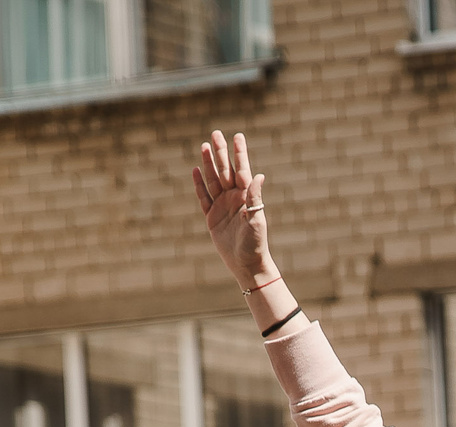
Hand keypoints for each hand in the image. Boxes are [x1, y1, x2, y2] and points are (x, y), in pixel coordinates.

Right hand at [192, 129, 279, 288]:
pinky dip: (199, 184)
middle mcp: (234, 198)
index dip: (239, 153)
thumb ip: (255, 198)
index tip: (238, 136)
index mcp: (246, 197)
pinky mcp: (212, 217)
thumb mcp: (256, 220)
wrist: (246, 265)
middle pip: (225, 170)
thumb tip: (259, 175)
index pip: (242, 169)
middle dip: (221, 152)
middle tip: (216, 133)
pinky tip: (196, 170)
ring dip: (209, 163)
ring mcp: (222, 206)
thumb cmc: (255, 243)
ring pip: (213, 180)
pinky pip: (204, 197)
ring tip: (204, 146)